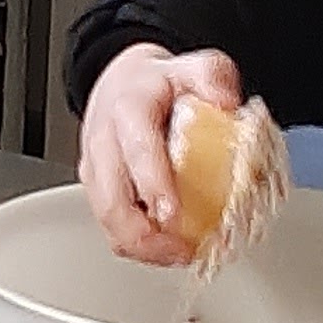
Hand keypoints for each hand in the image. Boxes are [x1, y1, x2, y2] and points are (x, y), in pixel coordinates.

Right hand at [77, 43, 243, 266]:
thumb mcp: (193, 68)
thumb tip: (226, 102)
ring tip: (180, 254)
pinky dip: (140, 246)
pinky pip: (111, 228)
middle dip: (145, 235)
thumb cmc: (160, 85)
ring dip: (144, 248)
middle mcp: (104, 143)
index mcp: (128, 110)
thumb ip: (212, 77)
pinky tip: (167, 248)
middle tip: (183, 249)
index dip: (153, 184)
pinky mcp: (97, 191)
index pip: (136, 150)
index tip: (172, 213)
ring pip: (107, 222)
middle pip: (111, 200)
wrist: (124, 84)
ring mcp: (96, 171)